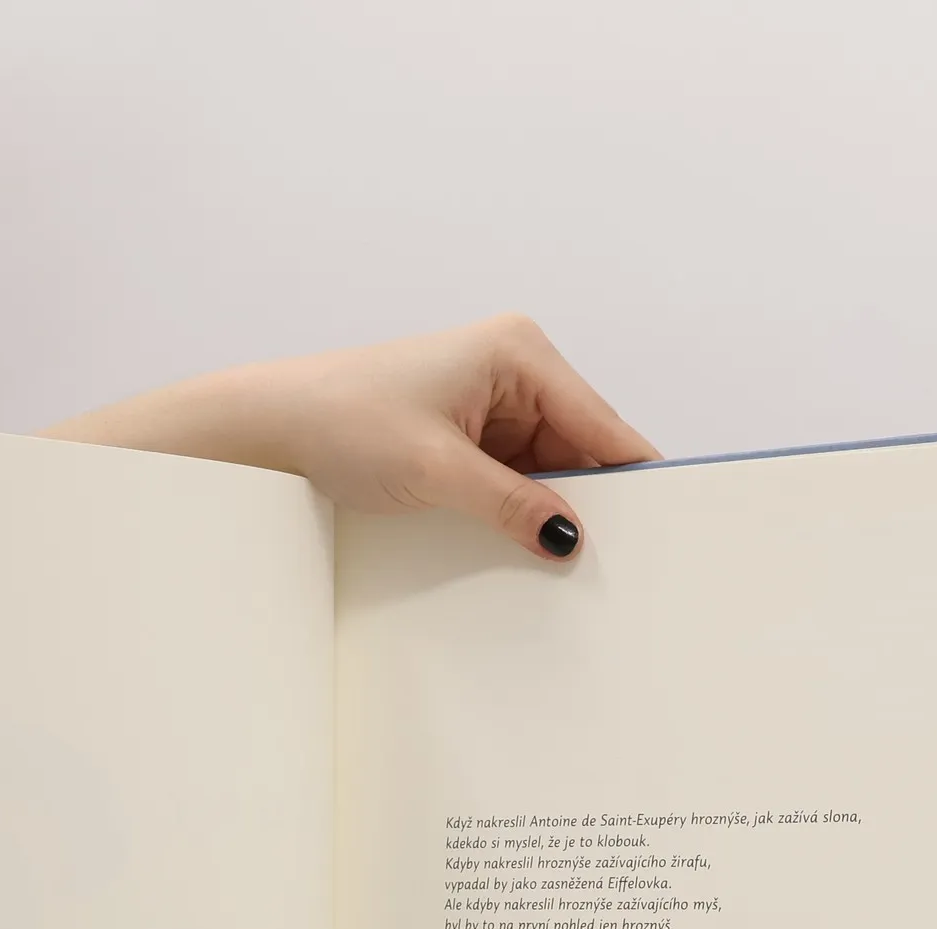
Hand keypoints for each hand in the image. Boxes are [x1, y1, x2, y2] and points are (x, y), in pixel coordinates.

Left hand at [42, 313, 658, 559]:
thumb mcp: (436, 472)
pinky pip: (513, 480)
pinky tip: (522, 550)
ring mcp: (491, 403)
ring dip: (549, 514)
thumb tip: (570, 539)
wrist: (269, 428)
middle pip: (583, 450)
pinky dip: (518, 512)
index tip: (666, 531)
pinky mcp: (465, 436)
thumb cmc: (341, 421)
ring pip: (549, 471)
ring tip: (562, 567)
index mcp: (520, 353)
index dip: (636, 480)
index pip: (604, 425)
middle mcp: (515, 369)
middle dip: (592, 504)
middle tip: (612, 567)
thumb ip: (511, 506)